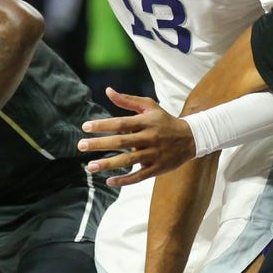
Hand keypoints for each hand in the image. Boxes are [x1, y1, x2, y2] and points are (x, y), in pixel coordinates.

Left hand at [77, 88, 196, 186]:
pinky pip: (138, 176)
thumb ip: (128, 100)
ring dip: (108, 164)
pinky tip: (109, 181)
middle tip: (81, 146)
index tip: (85, 127)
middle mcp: (149, 137)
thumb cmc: (165, 120)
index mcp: (146, 122)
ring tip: (90, 166)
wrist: (191, 138)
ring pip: (128, 161)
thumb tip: (108, 91)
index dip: (103, 125)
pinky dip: (124, 180)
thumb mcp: (149, 107)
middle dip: (100, 144)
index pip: (121, 123)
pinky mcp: (157, 168)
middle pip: (121, 142)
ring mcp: (153, 154)